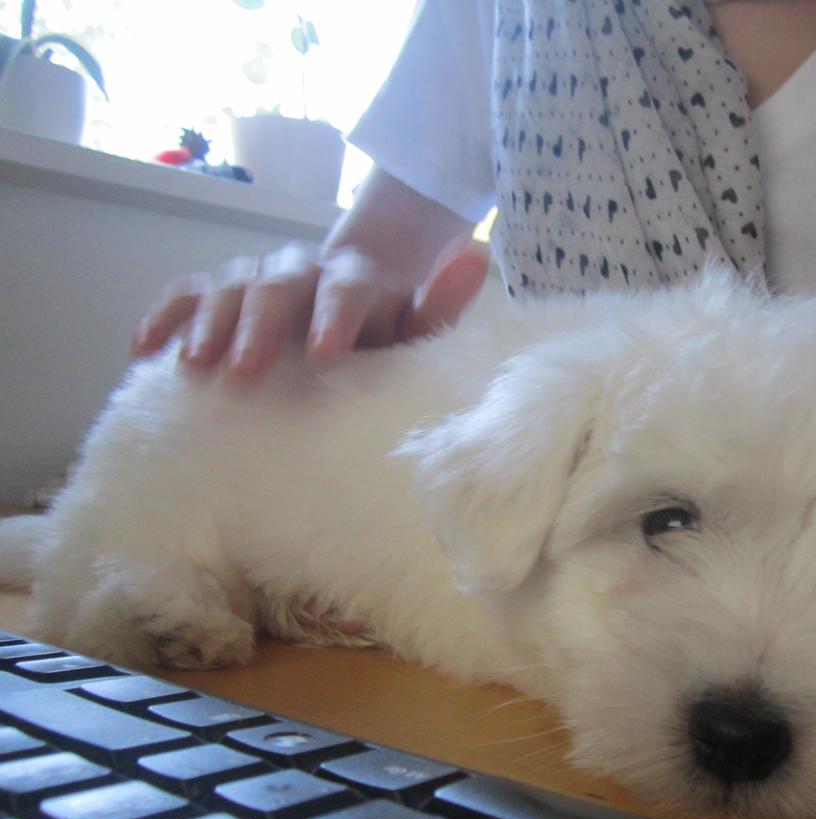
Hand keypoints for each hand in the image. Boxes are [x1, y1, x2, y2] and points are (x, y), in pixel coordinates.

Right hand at [130, 236, 490, 381]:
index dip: (335, 317)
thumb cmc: (385, 337)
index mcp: (358, 278)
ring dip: (209, 323)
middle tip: (244, 373)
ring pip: (228, 285)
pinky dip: (165, 316)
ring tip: (194, 368)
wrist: (348, 312)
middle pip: (279, 285)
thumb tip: (475, 253)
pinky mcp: (220, 290)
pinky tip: (145, 350)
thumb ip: (441, 303)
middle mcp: (304, 268)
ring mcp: (259, 276)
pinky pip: (186, 293)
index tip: (325, 356)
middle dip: (261, 327)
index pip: (347, 288)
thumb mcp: (419, 329)